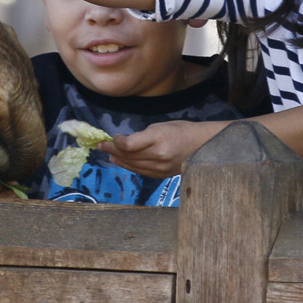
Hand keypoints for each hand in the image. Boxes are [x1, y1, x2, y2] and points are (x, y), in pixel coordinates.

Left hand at [102, 121, 224, 179]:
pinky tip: (121, 161)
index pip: (129, 144)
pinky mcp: (161, 176)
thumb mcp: (161, 126)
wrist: (202, 146)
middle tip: (100, 144)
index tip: (113, 136)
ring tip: (108, 153)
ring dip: (118, 159)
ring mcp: (160, 168)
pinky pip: (140, 172)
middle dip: (112, 149)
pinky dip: (128, 166)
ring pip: (132, 165)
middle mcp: (158, 155)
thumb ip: (142, 136)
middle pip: (128, 155)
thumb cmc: (181, 131)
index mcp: (158, 139)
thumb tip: (123, 143)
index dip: (117, 141)